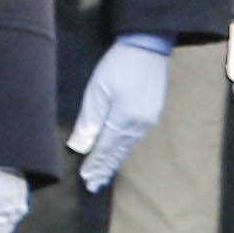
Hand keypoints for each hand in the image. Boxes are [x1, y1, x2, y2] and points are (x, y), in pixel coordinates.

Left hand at [70, 33, 175, 191]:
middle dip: (105, 168)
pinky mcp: (153, 112)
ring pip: (128, 145)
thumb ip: (89, 120)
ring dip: (115, 160)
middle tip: (95, 185)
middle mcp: (139, 124)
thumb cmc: (118, 65)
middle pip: (118, 151)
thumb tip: (80, 147)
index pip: (105, 148)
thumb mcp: (97, 90)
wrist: (147, 47)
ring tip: (105, 174)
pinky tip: (121, 151)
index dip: (95, 164)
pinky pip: (136, 137)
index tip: (86, 179)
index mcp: (123, 119)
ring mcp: (149, 119)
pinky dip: (125, 148)